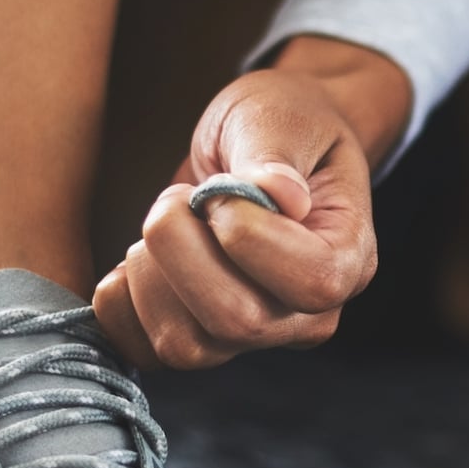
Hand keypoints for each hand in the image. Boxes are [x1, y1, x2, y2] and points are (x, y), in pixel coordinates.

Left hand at [93, 37, 411, 368]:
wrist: (265, 147)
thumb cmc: (284, 126)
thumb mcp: (281, 117)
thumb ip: (276, 154)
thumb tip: (280, 193)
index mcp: (348, 260)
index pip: (311, 282)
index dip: (249, 236)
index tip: (220, 190)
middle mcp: (306, 315)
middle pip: (237, 322)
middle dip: (182, 250)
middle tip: (178, 198)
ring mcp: (252, 338)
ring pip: (186, 346)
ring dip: (150, 275)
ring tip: (166, 224)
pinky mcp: (199, 339)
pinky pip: (142, 350)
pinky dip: (120, 303)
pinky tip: (138, 258)